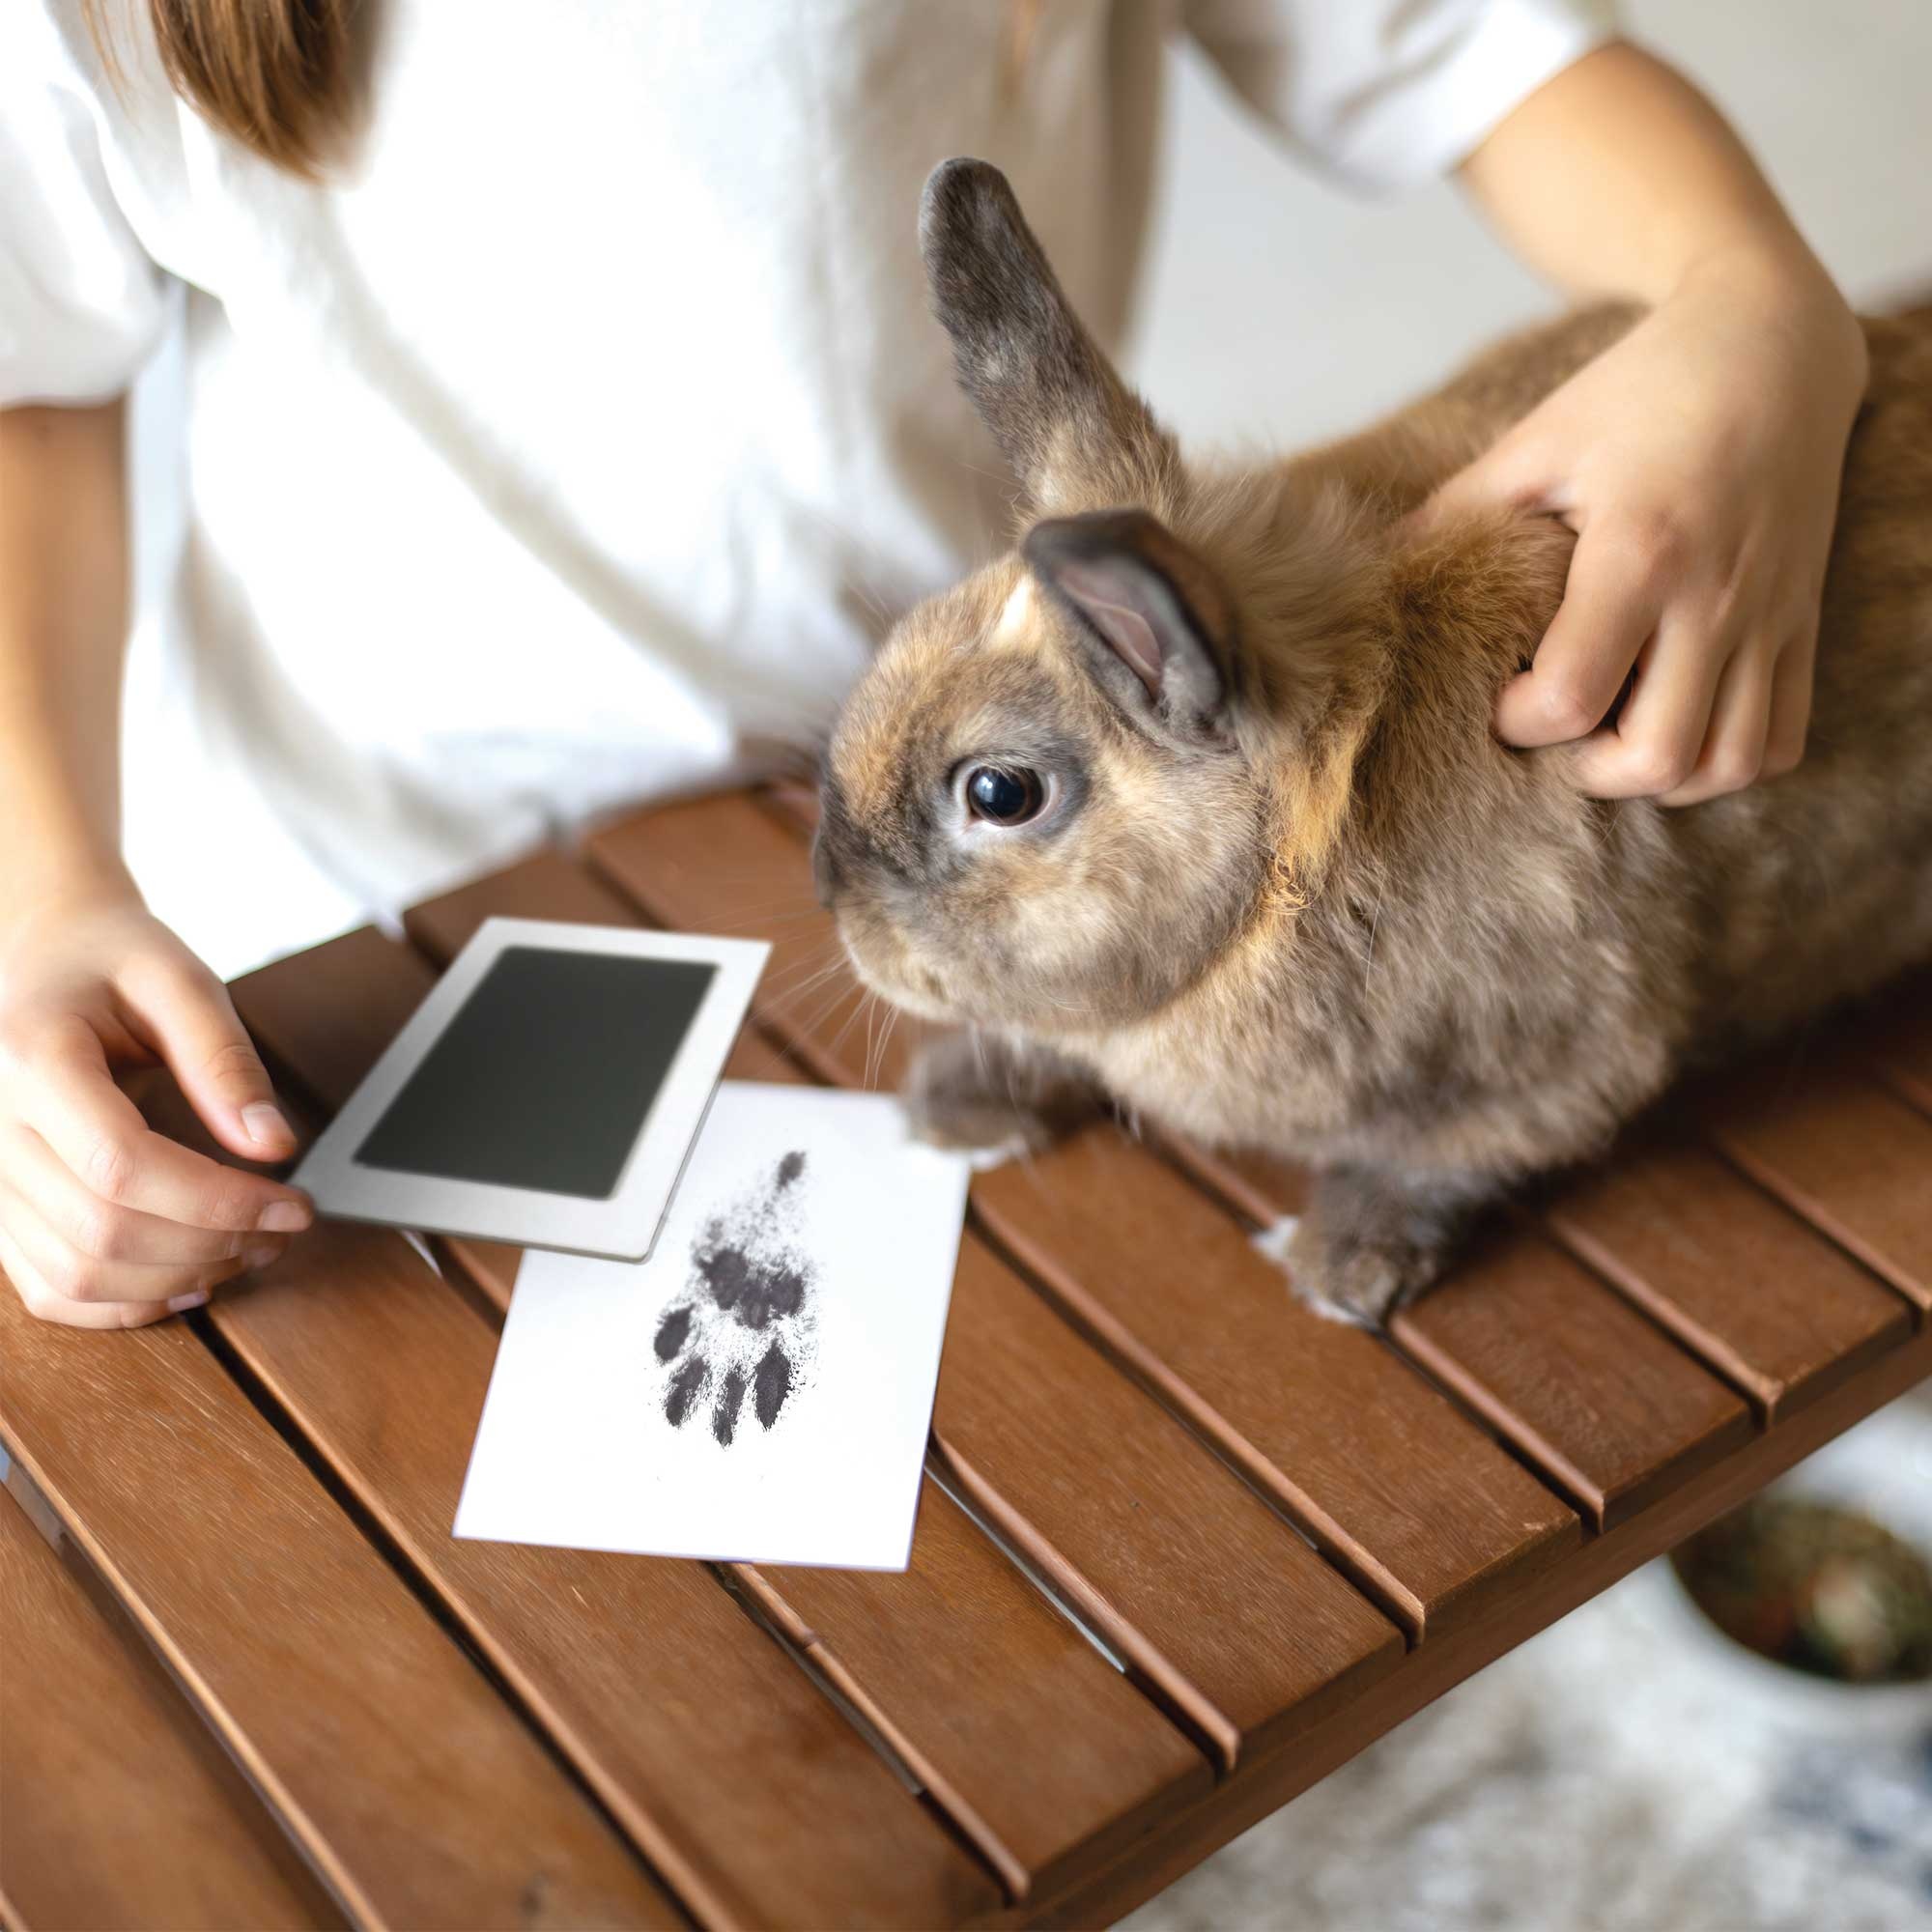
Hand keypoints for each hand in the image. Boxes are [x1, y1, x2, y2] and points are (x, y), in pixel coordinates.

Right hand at [0, 880, 311, 1327]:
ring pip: (75, 1272)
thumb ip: (225, 1059)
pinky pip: (48, 1287)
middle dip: (211, 1244)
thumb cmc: (112, 961)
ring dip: (177, 1279)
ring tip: (250, 1250)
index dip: (219, 1201)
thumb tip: (274, 1145)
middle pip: (102, 1229)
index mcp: (31, 1057)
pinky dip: (124, 1302)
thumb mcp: (179, 980)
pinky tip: (190, 1279)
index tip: (294, 1205)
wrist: (43, 956)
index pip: (122, 1165)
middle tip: (285, 1229)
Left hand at [1431, 249, 1867, 803]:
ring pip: (1727, 763)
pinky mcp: (1804, 621)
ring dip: (1661, 776)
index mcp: (1638, 552)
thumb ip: (1455, 513)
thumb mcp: (1538, 440)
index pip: (1569, 698)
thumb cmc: (1643, 388)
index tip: (1500, 694)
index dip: (1517, 721)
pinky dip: (1730, 759)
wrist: (1775, 341)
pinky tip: (1681, 727)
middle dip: (1588, 771)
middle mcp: (1713, 597)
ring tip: (1615, 737)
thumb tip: (1373, 569)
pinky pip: (1783, 737)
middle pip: (1656, 756)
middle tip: (1556, 730)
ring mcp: (1769, 615)